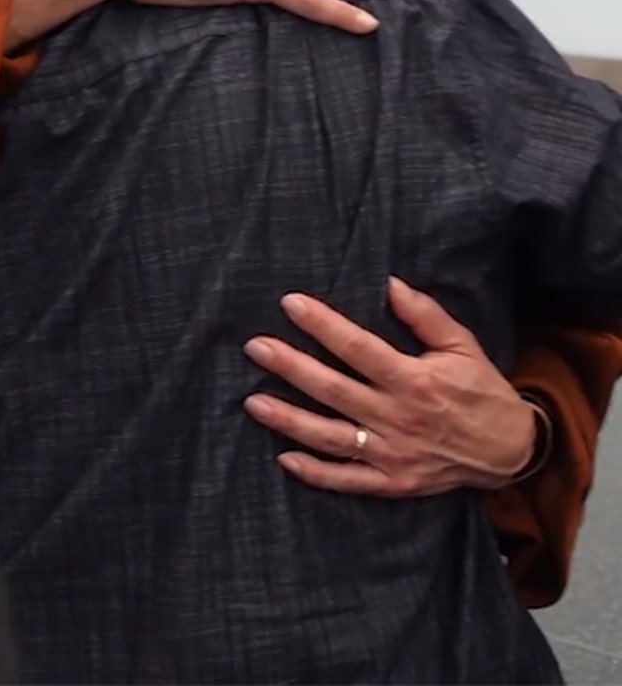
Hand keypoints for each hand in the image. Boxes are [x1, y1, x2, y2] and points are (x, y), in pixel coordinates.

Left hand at [241, 277, 536, 496]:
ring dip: (290, 421)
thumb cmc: (482, 391)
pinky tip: (284, 459)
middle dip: (291, 368)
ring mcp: (395, 453)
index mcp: (416, 380)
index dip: (323, 325)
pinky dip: (317, 473)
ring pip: (333, 437)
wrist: (514, 451)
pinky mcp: (394, 482)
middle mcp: (400, 417)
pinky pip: (349, 480)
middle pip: (335, 390)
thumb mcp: (463, 346)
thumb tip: (390, 284)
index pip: (359, 348)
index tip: (290, 304)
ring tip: (253, 402)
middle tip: (255, 348)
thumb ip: (426, 316)